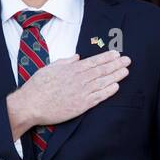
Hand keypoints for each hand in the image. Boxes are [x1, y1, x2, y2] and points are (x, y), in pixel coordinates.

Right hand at [7, 50, 129, 138]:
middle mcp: (79, 79)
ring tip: (126, 71)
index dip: (106, 58)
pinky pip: (98, 97)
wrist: (31, 104)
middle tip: (128, 60)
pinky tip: (116, 86)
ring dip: (115, 76)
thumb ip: (65, 62)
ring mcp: (81, 92)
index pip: (93, 61)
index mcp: (71, 69)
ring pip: (102, 82)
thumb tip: (77, 56)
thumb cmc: (38, 86)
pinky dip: (108, 92)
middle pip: (101, 70)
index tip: (116, 54)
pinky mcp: (81, 105)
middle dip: (115, 64)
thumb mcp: (50, 68)